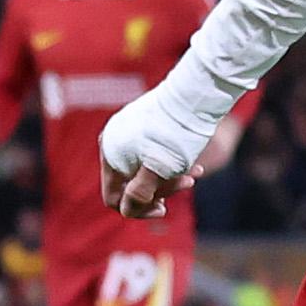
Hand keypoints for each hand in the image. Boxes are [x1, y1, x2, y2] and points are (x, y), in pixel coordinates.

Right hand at [97, 87, 226, 219]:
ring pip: (144, 168)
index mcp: (110, 154)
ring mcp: (125, 131)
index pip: (113, 198)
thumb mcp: (159, 171)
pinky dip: (168, 161)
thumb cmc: (176, 135)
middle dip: (160, 190)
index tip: (163, 209)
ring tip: (194, 173)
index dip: (137, 210)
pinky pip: (149, 152)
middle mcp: (112, 142)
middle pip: (131, 183)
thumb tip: (126, 211)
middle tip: (187, 185)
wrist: (192, 95)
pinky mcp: (139, 122)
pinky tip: (192, 163)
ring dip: (169, 177)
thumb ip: (140, 195)